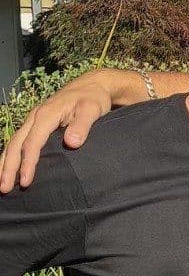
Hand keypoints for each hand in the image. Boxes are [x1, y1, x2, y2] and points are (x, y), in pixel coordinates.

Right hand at [0, 75, 119, 192]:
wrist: (91, 86)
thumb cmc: (92, 99)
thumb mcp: (92, 109)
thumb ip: (82, 125)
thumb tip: (71, 142)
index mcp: (46, 114)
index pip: (32, 142)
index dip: (28, 163)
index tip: (26, 182)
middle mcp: (35, 117)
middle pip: (16, 144)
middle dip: (8, 167)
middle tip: (4, 189)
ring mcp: (33, 121)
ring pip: (13, 143)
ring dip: (5, 163)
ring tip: (1, 184)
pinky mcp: (35, 125)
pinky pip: (18, 141)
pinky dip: (10, 156)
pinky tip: (8, 169)